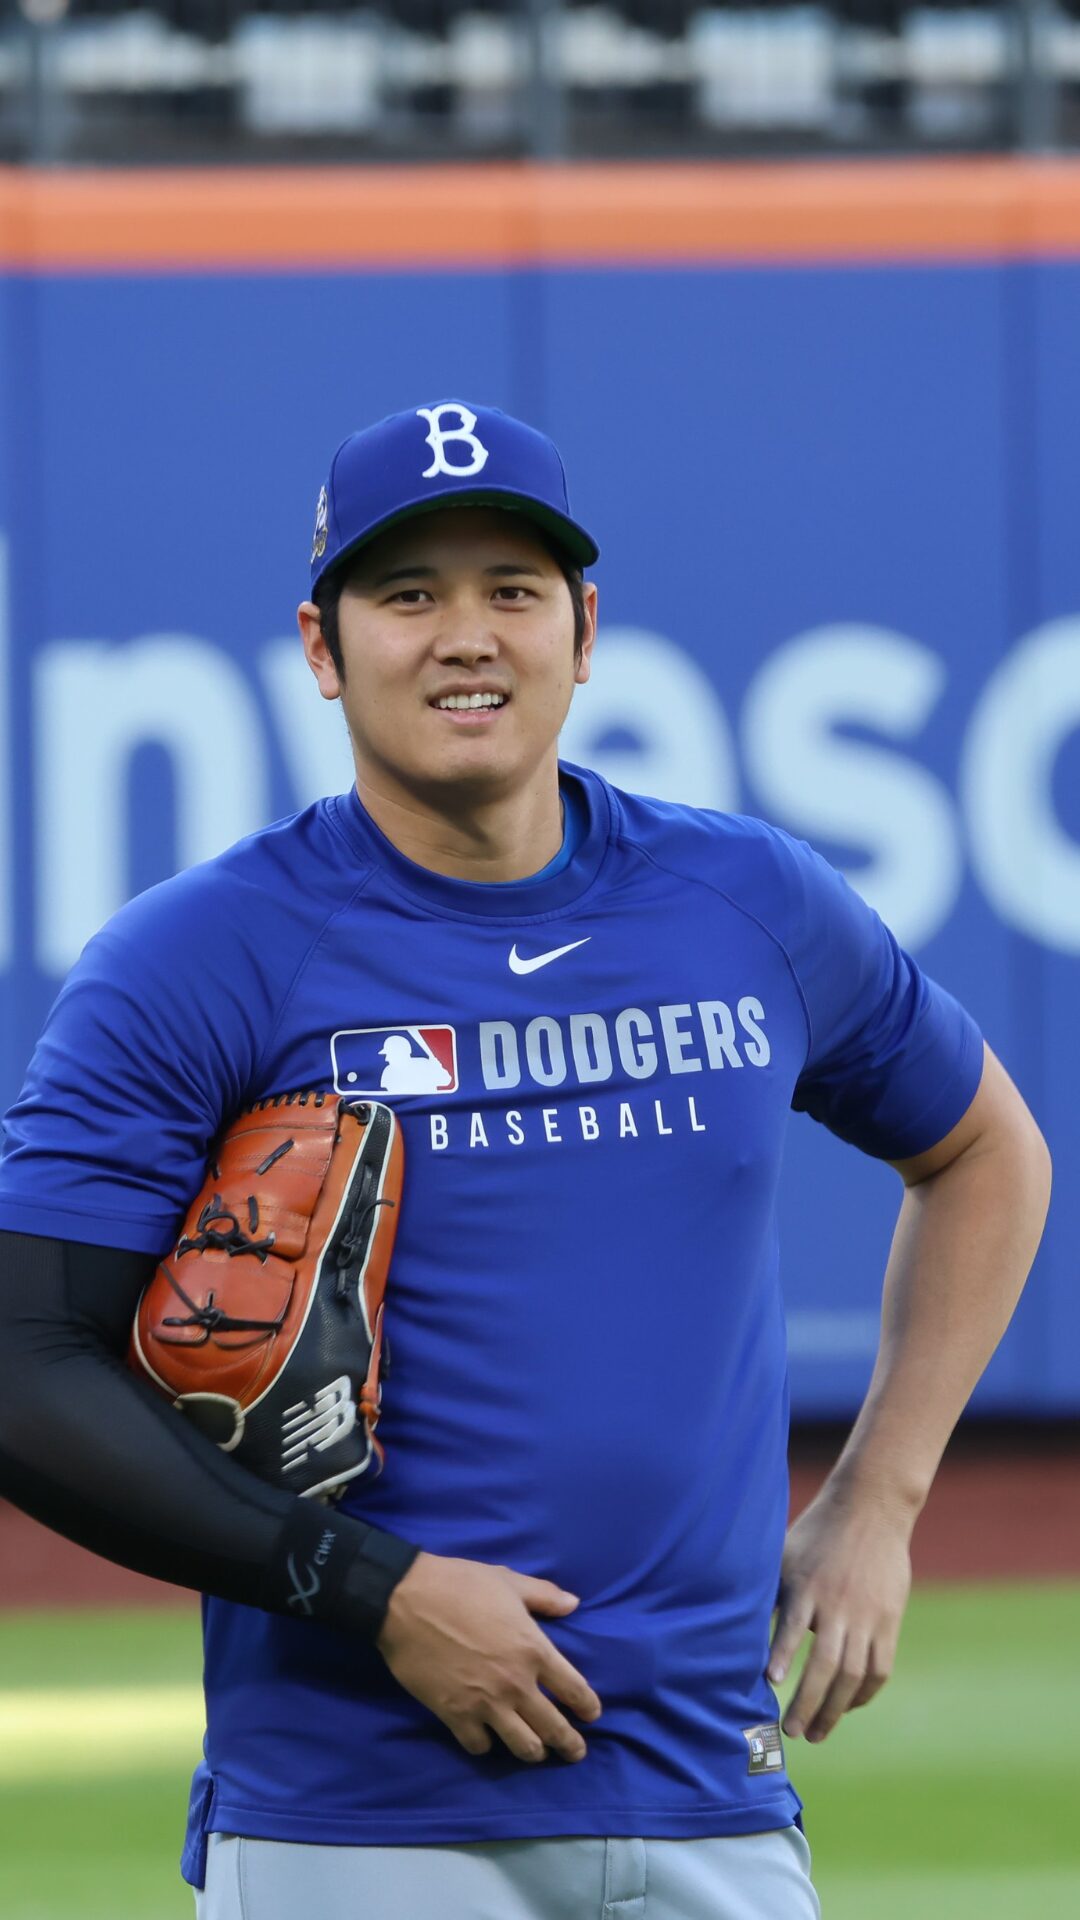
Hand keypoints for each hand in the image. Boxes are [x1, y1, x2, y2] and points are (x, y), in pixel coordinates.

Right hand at [375, 1550, 602, 1763]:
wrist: (407, 1600)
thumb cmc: (460, 1584)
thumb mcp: (508, 1581)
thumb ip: (544, 1596)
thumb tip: (574, 1604)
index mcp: (535, 1650)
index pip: (575, 1690)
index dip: (588, 1708)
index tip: (591, 1716)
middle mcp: (516, 1684)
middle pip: (554, 1729)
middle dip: (569, 1745)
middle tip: (575, 1752)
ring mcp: (486, 1704)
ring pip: (522, 1747)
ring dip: (533, 1751)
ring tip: (536, 1751)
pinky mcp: (455, 1716)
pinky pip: (479, 1746)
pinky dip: (485, 1746)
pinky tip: (486, 1738)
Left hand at [768, 1479, 912, 1742]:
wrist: (871, 1508)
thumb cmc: (817, 1533)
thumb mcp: (785, 1556)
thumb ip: (769, 1593)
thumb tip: (735, 1629)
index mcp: (808, 1586)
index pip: (793, 1625)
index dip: (782, 1653)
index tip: (770, 1681)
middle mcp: (838, 1604)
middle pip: (826, 1664)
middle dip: (808, 1703)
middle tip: (791, 1732)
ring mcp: (867, 1615)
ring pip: (853, 1674)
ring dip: (834, 1709)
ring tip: (816, 1733)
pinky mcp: (889, 1620)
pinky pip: (879, 1667)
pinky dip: (864, 1693)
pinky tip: (847, 1707)